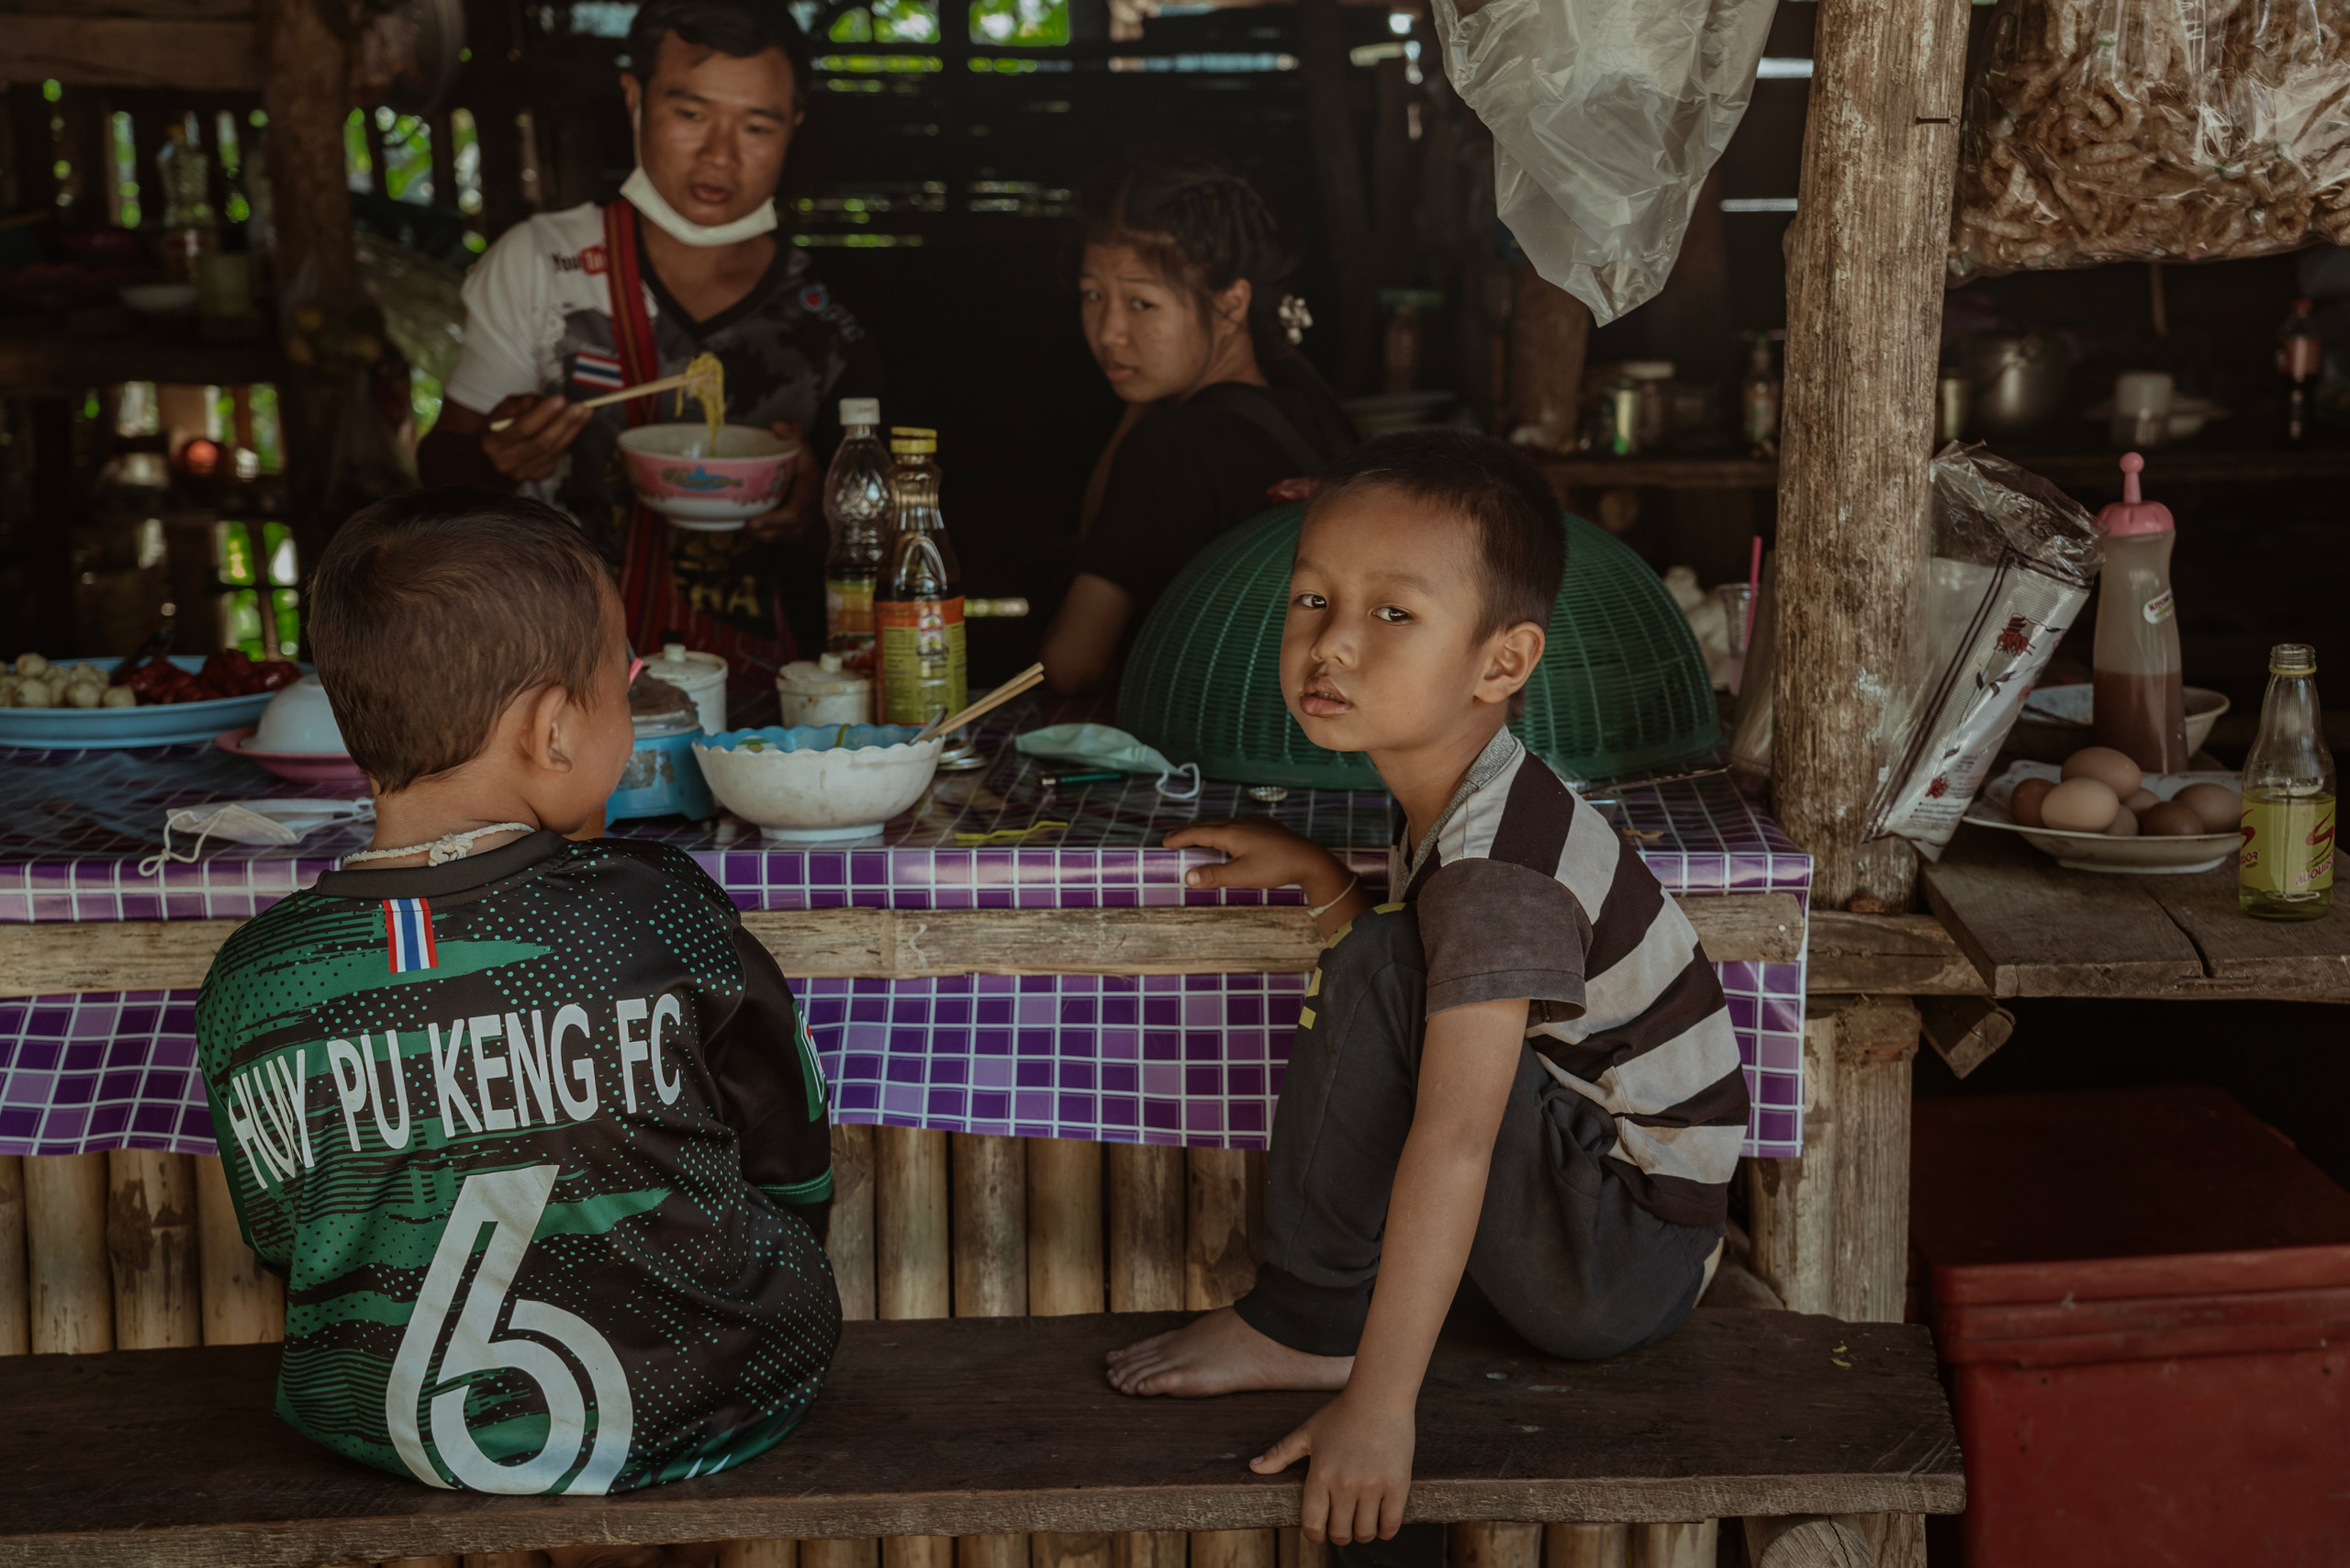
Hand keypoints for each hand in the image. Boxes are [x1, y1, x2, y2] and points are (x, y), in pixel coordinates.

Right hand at [481, 393, 592, 482]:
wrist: (492, 453)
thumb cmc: (499, 426)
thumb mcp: (503, 409)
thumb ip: (522, 404)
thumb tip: (547, 402)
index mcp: (493, 443)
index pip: (522, 428)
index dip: (543, 414)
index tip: (561, 399)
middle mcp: (506, 462)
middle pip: (542, 443)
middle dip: (564, 424)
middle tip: (580, 407)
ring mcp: (522, 473)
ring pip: (553, 452)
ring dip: (572, 431)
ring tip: (585, 413)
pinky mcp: (536, 477)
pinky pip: (556, 458)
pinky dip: (566, 441)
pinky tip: (574, 427)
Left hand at [745, 420, 816, 542]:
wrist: (826, 498)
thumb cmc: (812, 475)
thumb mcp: (808, 453)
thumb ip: (795, 436)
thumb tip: (775, 425)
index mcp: (807, 498)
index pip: (792, 514)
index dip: (772, 521)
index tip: (752, 522)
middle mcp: (803, 520)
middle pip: (777, 534)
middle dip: (756, 533)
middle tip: (738, 526)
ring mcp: (797, 532)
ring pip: (772, 540)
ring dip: (754, 537)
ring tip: (738, 527)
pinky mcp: (790, 538)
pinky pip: (772, 542)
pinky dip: (757, 538)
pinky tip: (744, 531)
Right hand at [1164, 818, 1349, 901]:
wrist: (1309, 859)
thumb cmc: (1275, 868)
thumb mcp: (1241, 876)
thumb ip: (1213, 875)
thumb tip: (1187, 877)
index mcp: (1231, 833)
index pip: (1198, 833)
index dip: (1180, 838)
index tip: (1165, 843)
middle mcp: (1241, 823)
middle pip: (1208, 825)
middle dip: (1189, 832)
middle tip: (1174, 838)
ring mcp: (1255, 823)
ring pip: (1224, 824)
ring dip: (1207, 831)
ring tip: (1198, 838)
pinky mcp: (1267, 828)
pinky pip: (1237, 826)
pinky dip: (1224, 831)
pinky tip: (1230, 838)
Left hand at [1250, 1392, 1414, 1544]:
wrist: (1379, 1396)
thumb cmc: (1341, 1414)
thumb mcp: (1307, 1432)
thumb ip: (1280, 1454)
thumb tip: (1253, 1466)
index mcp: (1320, 1475)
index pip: (1313, 1525)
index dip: (1315, 1535)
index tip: (1320, 1533)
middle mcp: (1344, 1484)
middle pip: (1340, 1533)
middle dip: (1339, 1535)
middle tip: (1342, 1526)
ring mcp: (1372, 1486)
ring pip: (1365, 1532)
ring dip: (1362, 1533)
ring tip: (1361, 1523)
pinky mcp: (1397, 1485)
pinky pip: (1391, 1525)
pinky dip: (1385, 1530)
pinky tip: (1380, 1520)